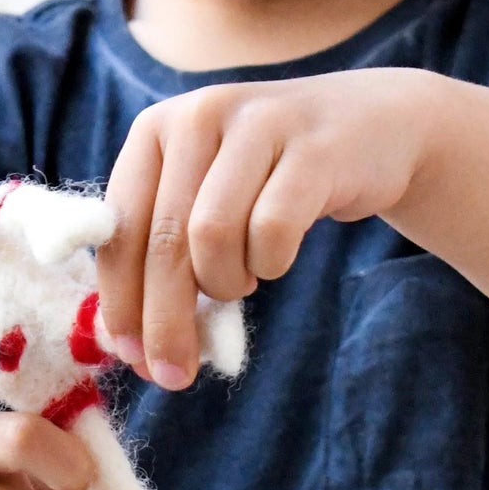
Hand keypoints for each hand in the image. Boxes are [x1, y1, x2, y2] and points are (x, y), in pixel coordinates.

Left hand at [98, 67, 437, 386]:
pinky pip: (273, 230)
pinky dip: (270, 263)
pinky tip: (273, 260)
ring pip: (211, 236)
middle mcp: (196, 116)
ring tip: (239, 281)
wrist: (369, 127)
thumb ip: (162, 259)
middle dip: (165, 319)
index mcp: (153, 130)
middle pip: (163, 241)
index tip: (130, 356)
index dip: (120, 300)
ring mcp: (255, 125)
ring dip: (224, 283)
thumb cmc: (268, 180)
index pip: (119, 229)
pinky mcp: (312, 148)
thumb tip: (128, 348)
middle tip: (175, 374)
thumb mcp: (204, 202)